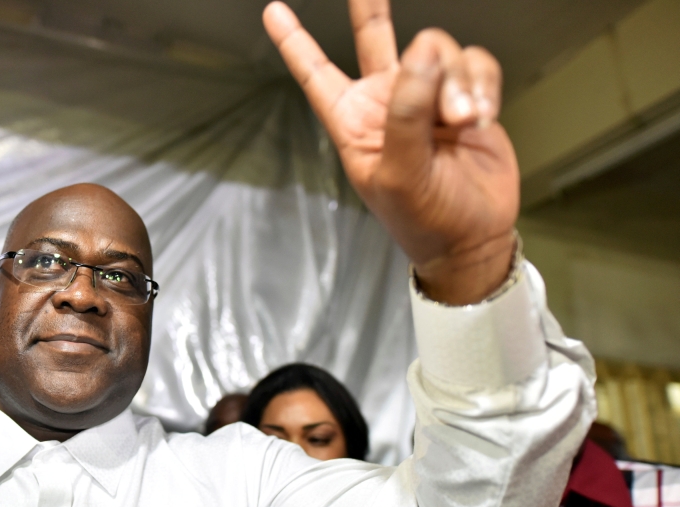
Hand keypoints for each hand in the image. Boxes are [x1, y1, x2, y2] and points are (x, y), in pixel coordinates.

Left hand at [263, 0, 518, 304]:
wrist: (474, 236)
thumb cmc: (425, 219)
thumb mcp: (399, 174)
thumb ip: (405, 114)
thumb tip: (424, 54)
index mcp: (353, 122)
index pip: (317, 74)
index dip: (295, 42)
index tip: (273, 11)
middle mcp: (387, 101)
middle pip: (374, 36)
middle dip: (370, 5)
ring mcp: (427, 95)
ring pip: (439, 51)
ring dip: (456, 83)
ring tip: (460, 123)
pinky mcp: (467, 94)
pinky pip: (475, 62)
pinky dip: (481, 84)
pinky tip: (479, 116)